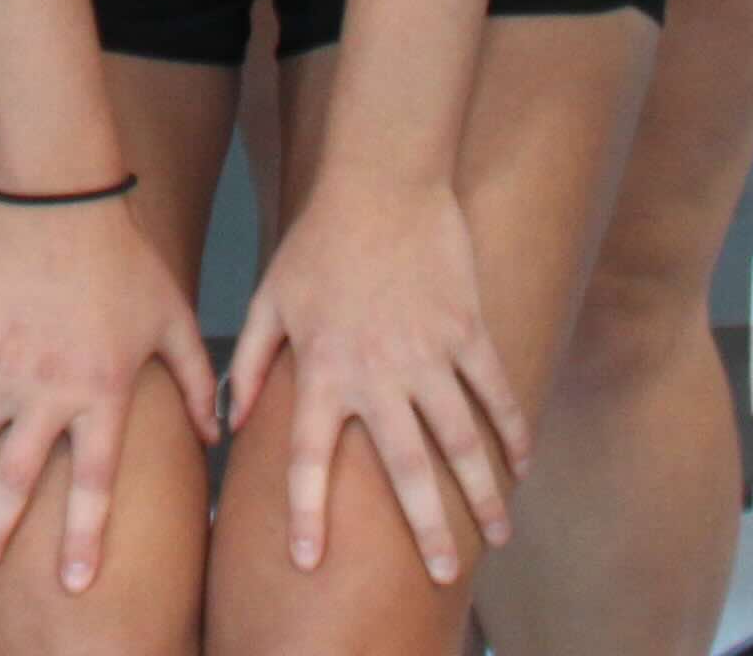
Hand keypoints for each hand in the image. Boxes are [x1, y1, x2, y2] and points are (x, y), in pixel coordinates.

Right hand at [0, 192, 218, 600]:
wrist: (65, 195)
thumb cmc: (127, 257)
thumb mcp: (174, 318)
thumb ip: (198, 381)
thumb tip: (218, 433)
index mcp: (101, 392)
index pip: (93, 483)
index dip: (84, 537)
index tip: (73, 582)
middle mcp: (46, 388)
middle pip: (15, 480)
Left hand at [226, 166, 532, 585]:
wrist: (381, 179)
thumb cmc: (318, 241)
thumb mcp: (269, 300)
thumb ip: (248, 364)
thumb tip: (231, 422)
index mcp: (323, 369)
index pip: (309, 457)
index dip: (307, 512)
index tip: (309, 561)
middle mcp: (377, 373)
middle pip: (404, 468)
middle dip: (427, 528)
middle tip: (442, 574)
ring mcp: (429, 353)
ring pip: (462, 440)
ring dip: (483, 493)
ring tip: (499, 537)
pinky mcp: (468, 330)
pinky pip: (495, 392)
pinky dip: (513, 431)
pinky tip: (522, 465)